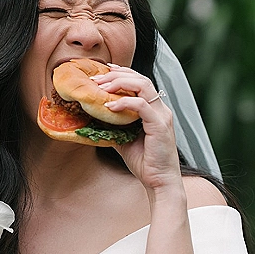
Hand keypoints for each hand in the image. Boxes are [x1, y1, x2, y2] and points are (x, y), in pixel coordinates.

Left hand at [92, 64, 180, 190]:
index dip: (122, 72)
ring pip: (143, 86)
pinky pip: (142, 106)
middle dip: (116, 75)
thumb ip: (113, 125)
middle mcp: (160, 108)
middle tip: (96, 79)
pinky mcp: (160, 125)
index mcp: (154, 109)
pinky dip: (124, 102)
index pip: (139, 81)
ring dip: (119, 83)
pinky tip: (109, 107)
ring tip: (100, 88)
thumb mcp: (123, 139)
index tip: (103, 71)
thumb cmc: (144, 161)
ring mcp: (161, 115)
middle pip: (140, 78)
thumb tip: (93, 115)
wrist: (159, 181)